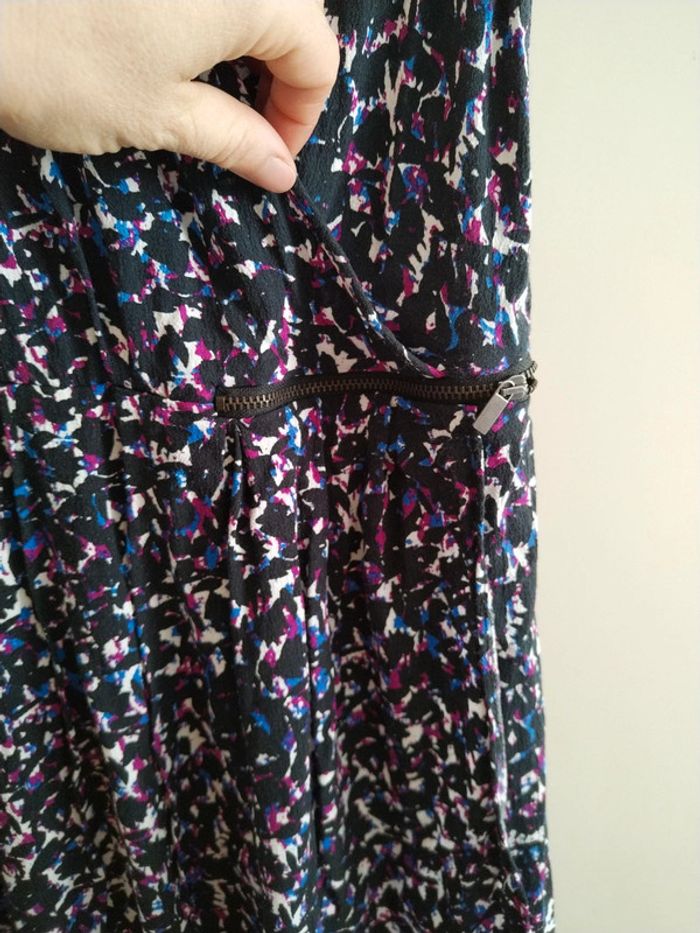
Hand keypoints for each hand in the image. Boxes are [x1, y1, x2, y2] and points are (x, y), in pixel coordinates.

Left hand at [0, 0, 339, 190]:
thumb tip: (281, 170)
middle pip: (291, 12)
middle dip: (281, 73)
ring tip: (209, 81)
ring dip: (246, 39)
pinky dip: (207, 13)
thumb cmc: (63, 63)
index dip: (302, 115)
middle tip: (244, 121)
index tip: (268, 154)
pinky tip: (171, 37)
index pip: (319, 55)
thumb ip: (234, 138)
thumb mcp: (158, 114)